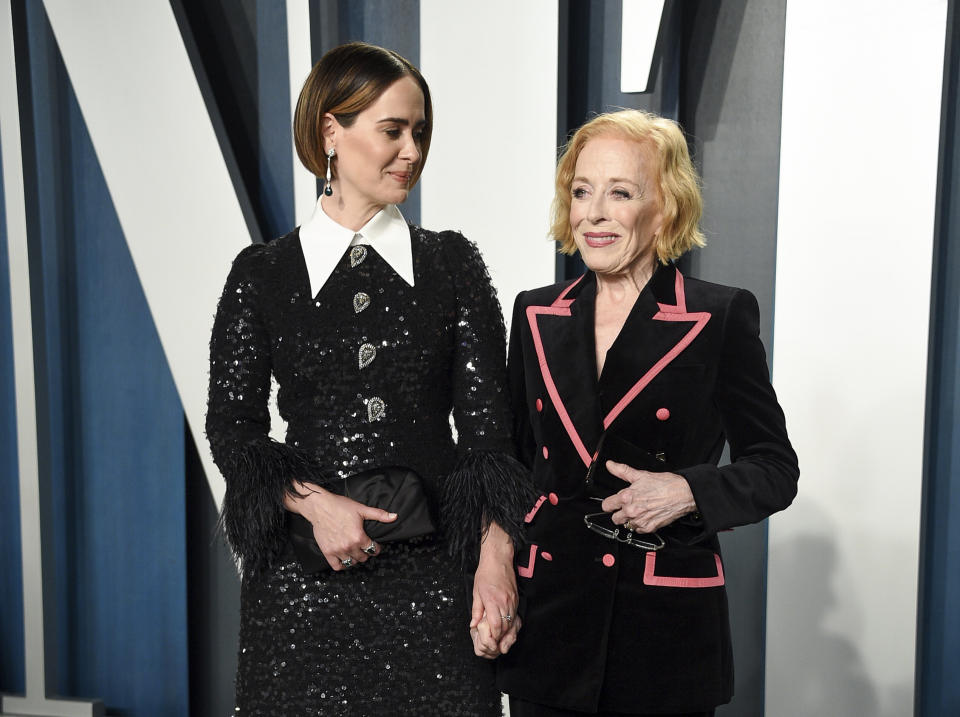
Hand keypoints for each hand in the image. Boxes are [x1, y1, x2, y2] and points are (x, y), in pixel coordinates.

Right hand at [285, 482, 396, 570]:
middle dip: (365, 553)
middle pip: (363, 558)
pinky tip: (344, 560)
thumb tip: (394, 516)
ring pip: (351, 563)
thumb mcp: (362, 509)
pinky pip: (337, 566)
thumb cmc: (340, 506)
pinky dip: (342, 565)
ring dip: (355, 559)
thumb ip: (379, 514)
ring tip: (355, 552)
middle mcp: (349, 546)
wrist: (320, 507)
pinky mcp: (327, 552)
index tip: (375, 546)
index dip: (376, 548)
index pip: (373, 549)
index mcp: (359, 537)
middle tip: (364, 548)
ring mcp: (338, 550)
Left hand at [470, 522, 519, 657]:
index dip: (493, 636)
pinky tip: (507, 630)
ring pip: (511, 623)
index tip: (489, 642)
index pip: (496, 625)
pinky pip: (515, 617)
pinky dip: (511, 625)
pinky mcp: (516, 600)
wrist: (498, 559)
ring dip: (506, 634)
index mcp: (493, 600)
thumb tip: (474, 624)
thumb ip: (476, 610)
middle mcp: (505, 602)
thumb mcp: (476, 591)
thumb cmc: (486, 573)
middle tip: (494, 647)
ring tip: (500, 642)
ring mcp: (512, 601)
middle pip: (505, 627)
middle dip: (500, 639)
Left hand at [599, 461, 696, 532]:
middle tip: (627, 507)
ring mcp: (640, 521)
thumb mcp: (641, 475)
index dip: (609, 503)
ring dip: (630, 520)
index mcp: (627, 497)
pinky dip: (640, 525)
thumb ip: (622, 471)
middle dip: (619, 513)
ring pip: (626, 525)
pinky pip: (638, 530)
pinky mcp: (649, 528)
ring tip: (639, 511)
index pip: (606, 505)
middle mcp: (631, 511)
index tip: (612, 503)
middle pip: (614, 518)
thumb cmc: (665, 484)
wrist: (683, 494)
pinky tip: (646, 516)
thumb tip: (610, 465)